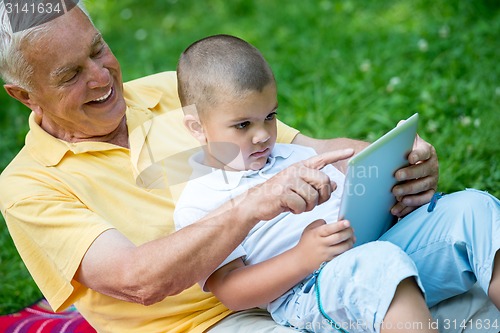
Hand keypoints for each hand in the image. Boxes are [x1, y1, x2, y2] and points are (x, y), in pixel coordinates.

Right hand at [239, 149, 353, 221]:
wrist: (257, 202)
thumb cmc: (280, 195)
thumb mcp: (299, 187)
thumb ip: (316, 185)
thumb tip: (335, 185)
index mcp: (301, 167)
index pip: (322, 159)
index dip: (337, 155)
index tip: (351, 151)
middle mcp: (296, 170)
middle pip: (324, 181)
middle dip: (323, 196)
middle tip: (313, 202)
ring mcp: (289, 180)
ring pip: (313, 196)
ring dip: (308, 206)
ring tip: (298, 205)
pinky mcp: (283, 192)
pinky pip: (301, 205)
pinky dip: (298, 210)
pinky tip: (289, 208)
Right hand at [292, 219, 353, 271]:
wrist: (301, 260)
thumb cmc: (306, 243)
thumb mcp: (309, 229)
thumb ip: (319, 223)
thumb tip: (332, 222)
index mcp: (316, 234)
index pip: (329, 229)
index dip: (339, 225)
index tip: (347, 222)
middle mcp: (322, 244)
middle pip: (339, 237)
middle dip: (348, 232)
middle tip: (351, 229)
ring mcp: (327, 253)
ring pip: (343, 247)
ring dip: (350, 241)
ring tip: (352, 237)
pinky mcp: (330, 260)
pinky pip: (342, 254)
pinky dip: (348, 249)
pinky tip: (348, 245)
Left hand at [391, 133, 438, 216]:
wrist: (406, 168)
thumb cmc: (403, 154)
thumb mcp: (403, 143)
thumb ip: (402, 134)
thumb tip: (403, 124)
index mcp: (427, 151)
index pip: (425, 151)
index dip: (418, 154)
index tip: (409, 157)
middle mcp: (433, 166)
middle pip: (424, 171)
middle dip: (410, 174)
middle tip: (396, 176)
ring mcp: (432, 180)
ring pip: (423, 186)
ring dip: (409, 190)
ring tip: (395, 194)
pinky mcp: (430, 194)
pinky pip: (423, 201)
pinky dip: (412, 205)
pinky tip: (399, 207)